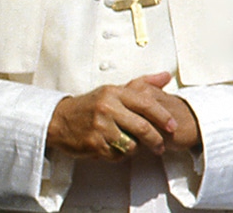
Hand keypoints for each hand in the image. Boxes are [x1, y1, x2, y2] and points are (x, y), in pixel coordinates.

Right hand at [46, 72, 200, 160]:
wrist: (60, 119)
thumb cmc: (91, 105)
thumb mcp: (114, 90)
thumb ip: (142, 84)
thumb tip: (166, 77)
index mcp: (114, 92)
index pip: (145, 103)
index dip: (162, 116)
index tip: (173, 126)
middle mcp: (107, 107)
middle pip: (142, 127)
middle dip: (156, 139)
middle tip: (161, 146)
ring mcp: (100, 126)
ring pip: (131, 144)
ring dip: (136, 149)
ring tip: (134, 146)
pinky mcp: (94, 143)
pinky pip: (117, 155)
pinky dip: (121, 155)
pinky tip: (116, 148)